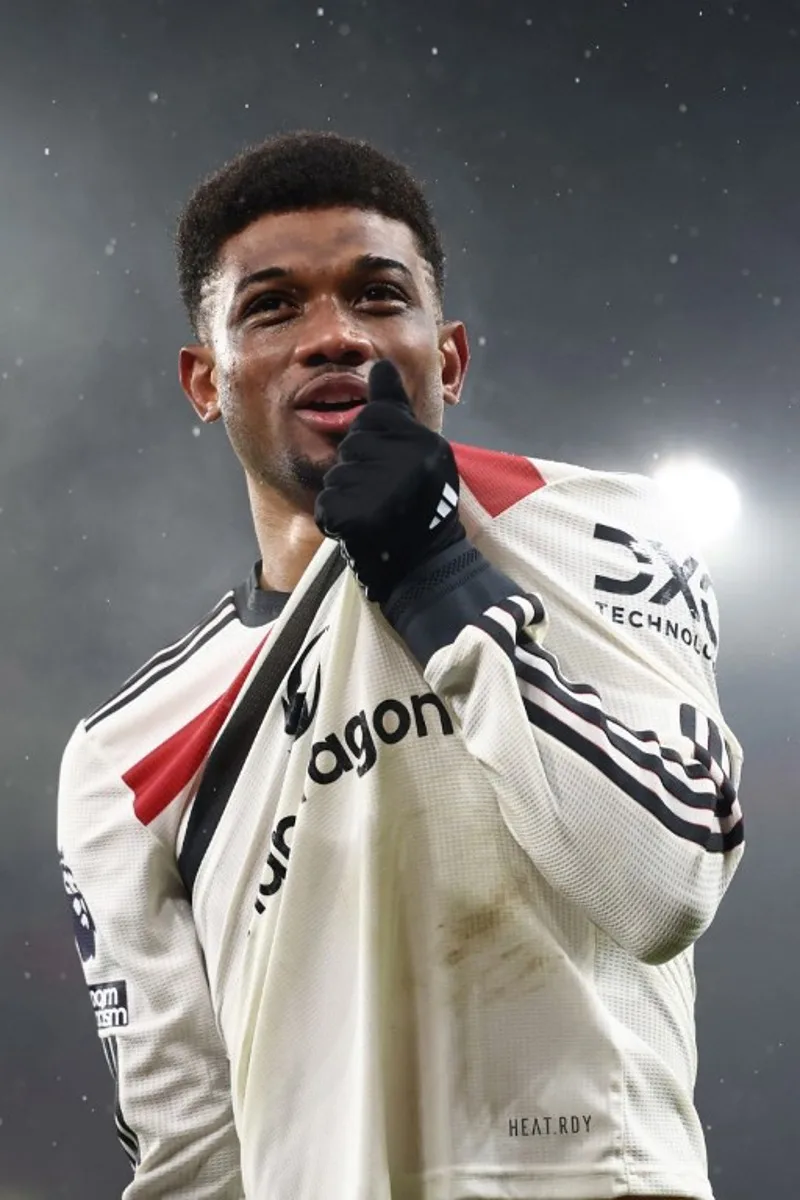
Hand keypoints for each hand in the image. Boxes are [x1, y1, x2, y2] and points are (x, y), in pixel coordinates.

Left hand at [314, 360, 464, 602]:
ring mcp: (387, 490)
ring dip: (347, 498)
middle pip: (352, 446)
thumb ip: (395, 412)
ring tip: (376, 518)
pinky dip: (336, 522)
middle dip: (358, 471)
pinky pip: (327, 507)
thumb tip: (380, 364)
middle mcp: (411, 462)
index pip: (374, 417)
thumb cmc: (422, 512)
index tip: (394, 471)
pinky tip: (360, 533)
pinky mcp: (362, 518)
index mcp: (427, 443)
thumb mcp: (423, 454)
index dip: (374, 446)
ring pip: (337, 477)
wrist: (428, 573)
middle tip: (386, 499)